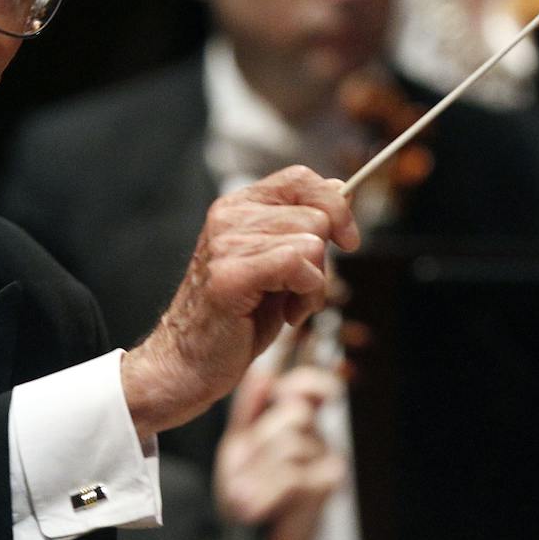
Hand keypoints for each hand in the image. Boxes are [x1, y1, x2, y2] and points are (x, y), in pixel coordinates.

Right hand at [120, 165, 358, 438]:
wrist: (191, 362)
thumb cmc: (238, 316)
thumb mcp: (278, 262)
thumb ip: (302, 225)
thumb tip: (340, 187)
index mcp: (238, 206)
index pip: (300, 178)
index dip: (335, 204)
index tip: (348, 240)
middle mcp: (228, 217)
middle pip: (316, 218)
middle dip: (323, 261)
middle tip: (297, 291)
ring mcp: (225, 244)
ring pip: (312, 244)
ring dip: (314, 285)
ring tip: (287, 304)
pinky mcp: (230, 275)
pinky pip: (297, 265)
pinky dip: (307, 295)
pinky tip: (288, 314)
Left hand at [214, 363, 345, 539]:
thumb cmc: (246, 494)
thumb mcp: (238, 447)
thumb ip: (248, 409)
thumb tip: (264, 372)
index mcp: (292, 421)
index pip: (308, 385)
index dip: (307, 378)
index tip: (286, 385)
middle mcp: (315, 435)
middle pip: (294, 412)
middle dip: (260, 443)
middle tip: (240, 474)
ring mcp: (327, 458)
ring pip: (291, 445)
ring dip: (257, 474)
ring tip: (244, 496)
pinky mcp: (330, 486)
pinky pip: (293, 475)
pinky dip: (266, 493)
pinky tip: (255, 508)